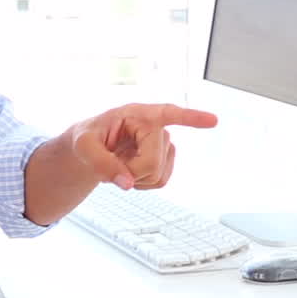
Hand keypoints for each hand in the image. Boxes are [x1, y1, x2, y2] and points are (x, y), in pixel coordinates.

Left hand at [68, 103, 217, 189]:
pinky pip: (161, 181)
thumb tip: (127, 182)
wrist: (89, 149)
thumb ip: (101, 163)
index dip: (191, 117)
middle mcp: (153, 126)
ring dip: (137, 177)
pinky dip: (143, 184)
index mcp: (136, 114)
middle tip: (112, 164)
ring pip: (159, 174)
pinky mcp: (164, 159)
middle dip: (132, 170)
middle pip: (154, 161)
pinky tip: (131, 172)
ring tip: (121, 165)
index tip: (213, 120)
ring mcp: (162, 143)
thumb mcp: (83, 147)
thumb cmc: (86, 139)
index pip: (168, 113)